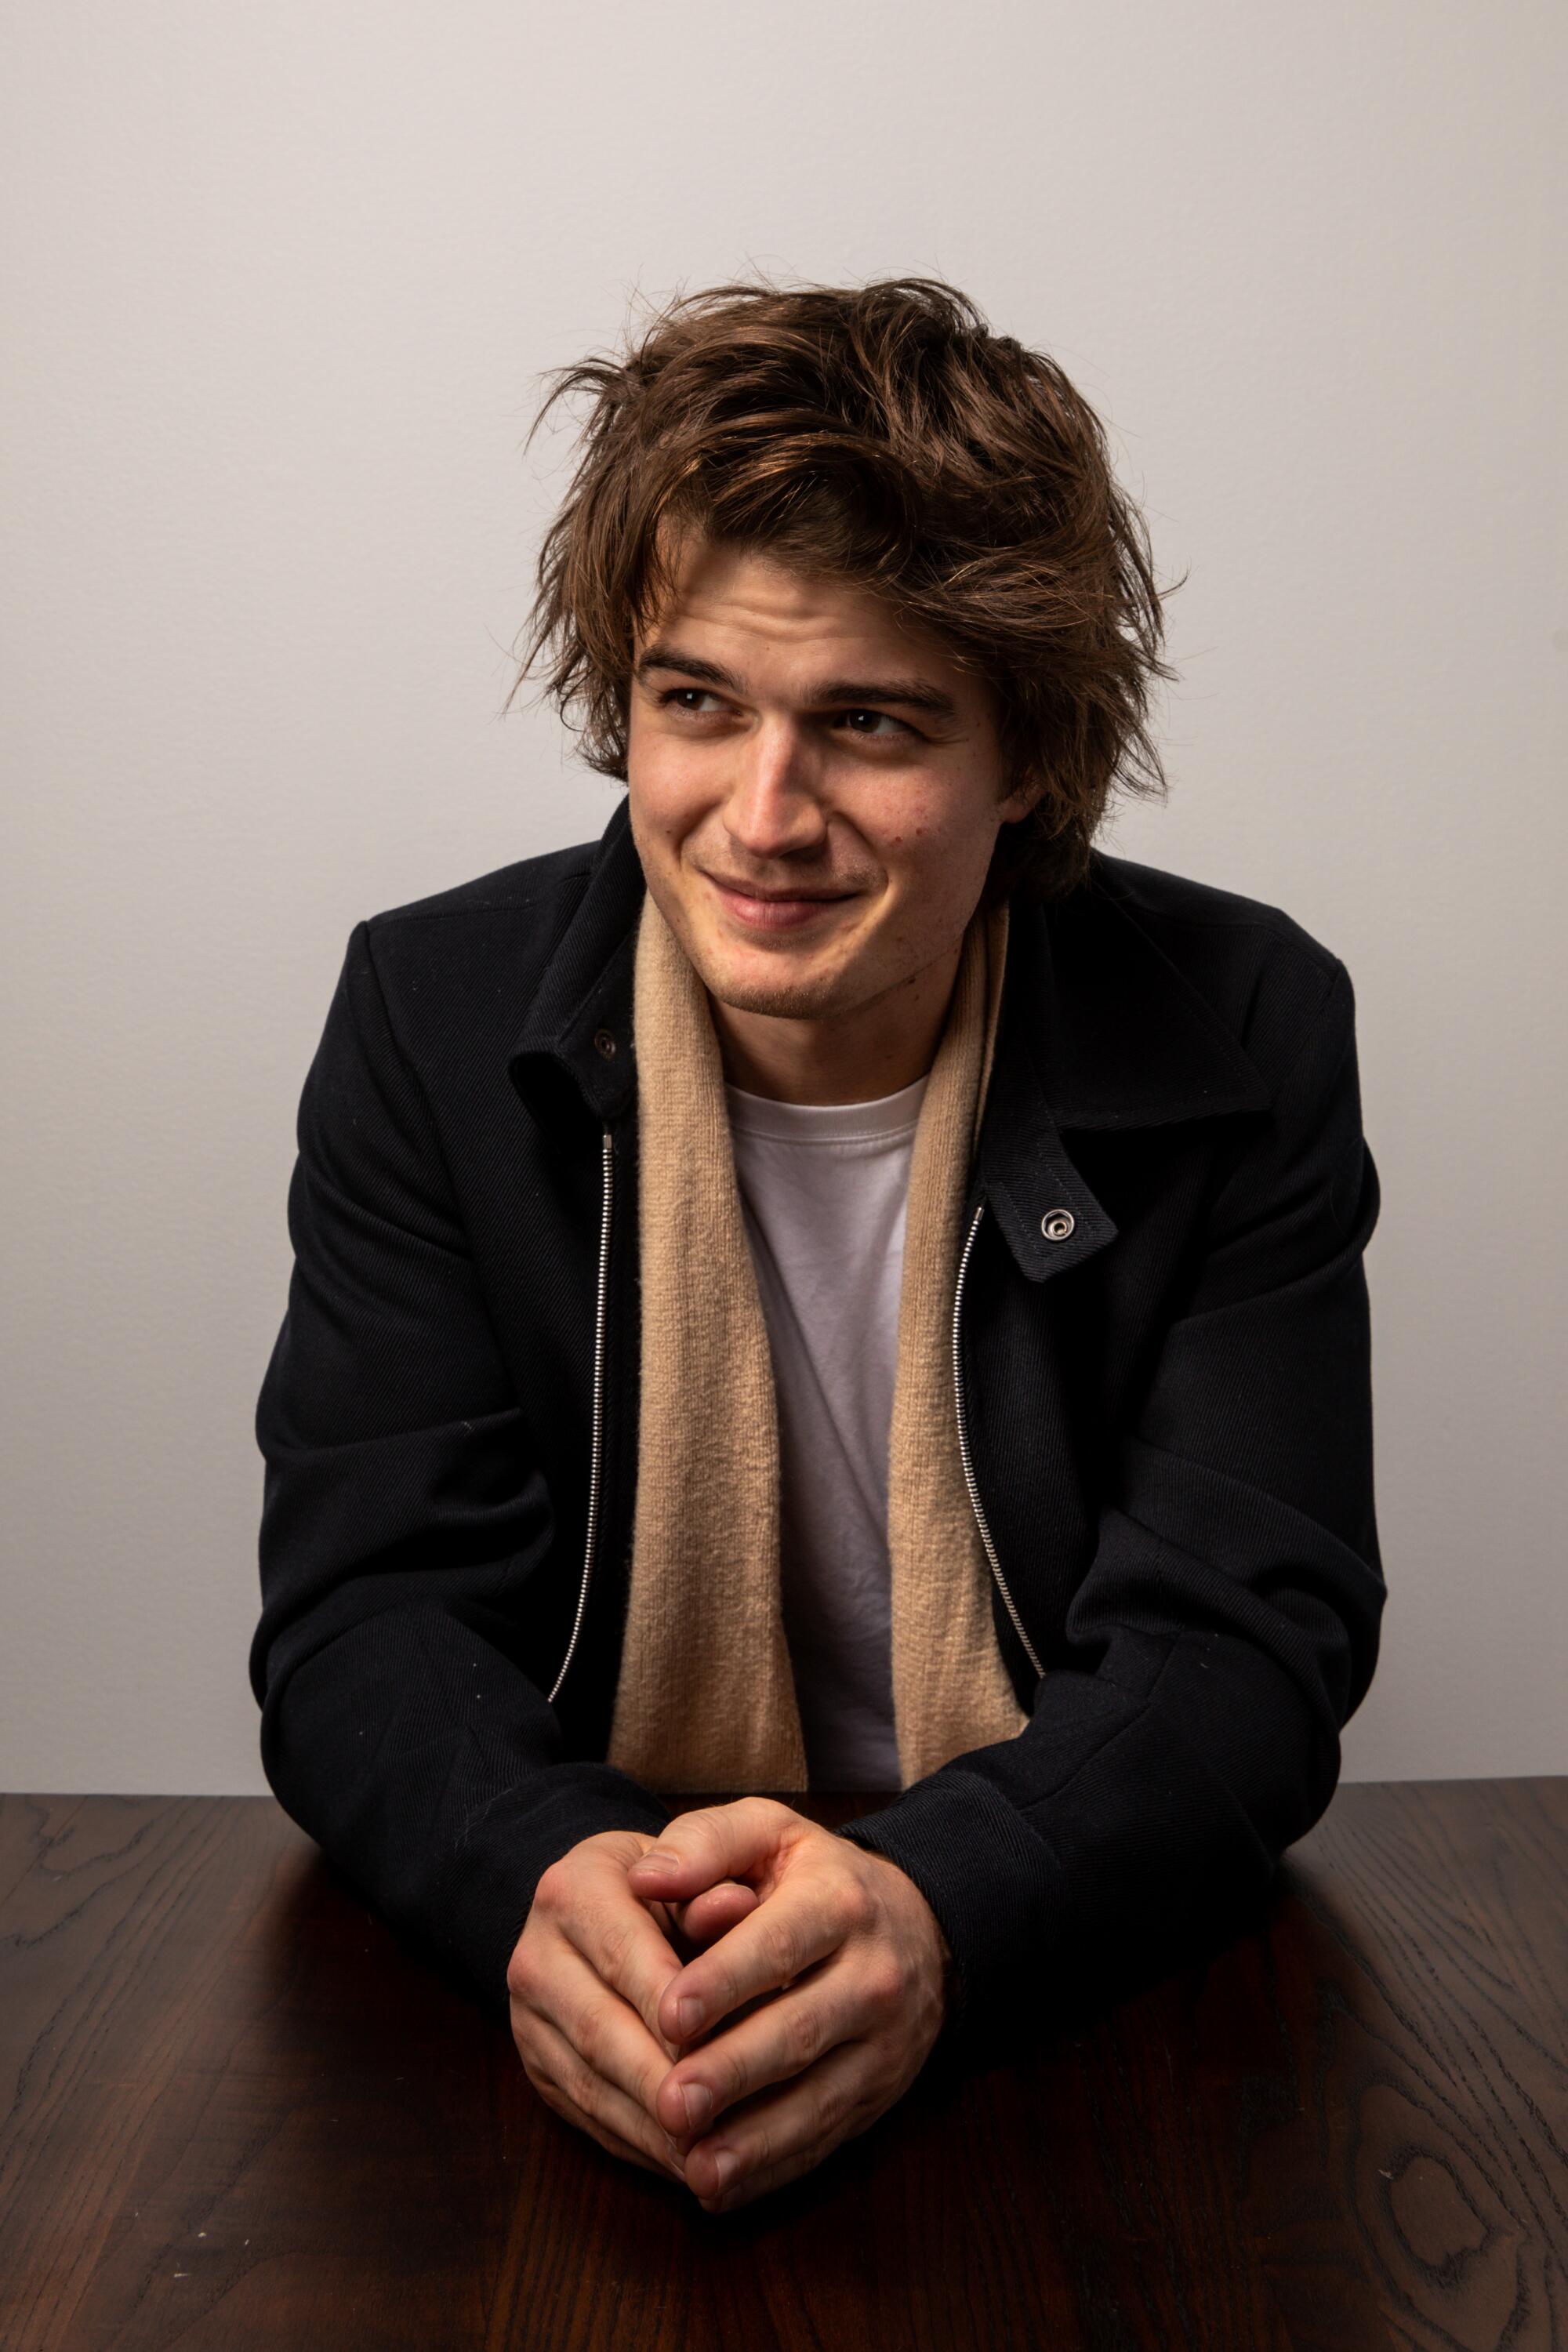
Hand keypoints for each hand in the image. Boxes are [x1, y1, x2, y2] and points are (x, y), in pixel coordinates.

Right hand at [507, 1828, 759, 2183]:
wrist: (608, 1907)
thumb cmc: (673, 1885)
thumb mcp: (696, 1864)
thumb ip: (716, 1883)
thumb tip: (741, 1907)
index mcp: (573, 1888)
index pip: (623, 1953)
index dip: (672, 2004)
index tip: (725, 2048)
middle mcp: (536, 1953)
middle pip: (599, 2029)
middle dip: (659, 2081)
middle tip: (714, 2121)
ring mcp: (527, 2017)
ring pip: (589, 2082)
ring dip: (650, 2126)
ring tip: (707, 2155)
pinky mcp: (536, 2067)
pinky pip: (587, 2113)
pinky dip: (638, 2141)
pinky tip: (684, 2159)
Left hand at [625, 1798, 952, 2212]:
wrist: (919, 1928)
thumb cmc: (814, 1878)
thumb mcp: (769, 1833)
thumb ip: (704, 1842)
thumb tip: (644, 1874)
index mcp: (839, 1901)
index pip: (781, 1943)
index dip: (725, 1981)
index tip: (667, 2015)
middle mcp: (872, 1974)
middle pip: (799, 2030)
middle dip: (733, 2072)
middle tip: (671, 2102)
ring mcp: (883, 2043)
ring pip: (817, 2097)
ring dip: (754, 2139)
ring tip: (694, 2166)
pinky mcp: (878, 2094)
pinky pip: (826, 2137)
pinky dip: (774, 2166)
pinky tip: (723, 2183)